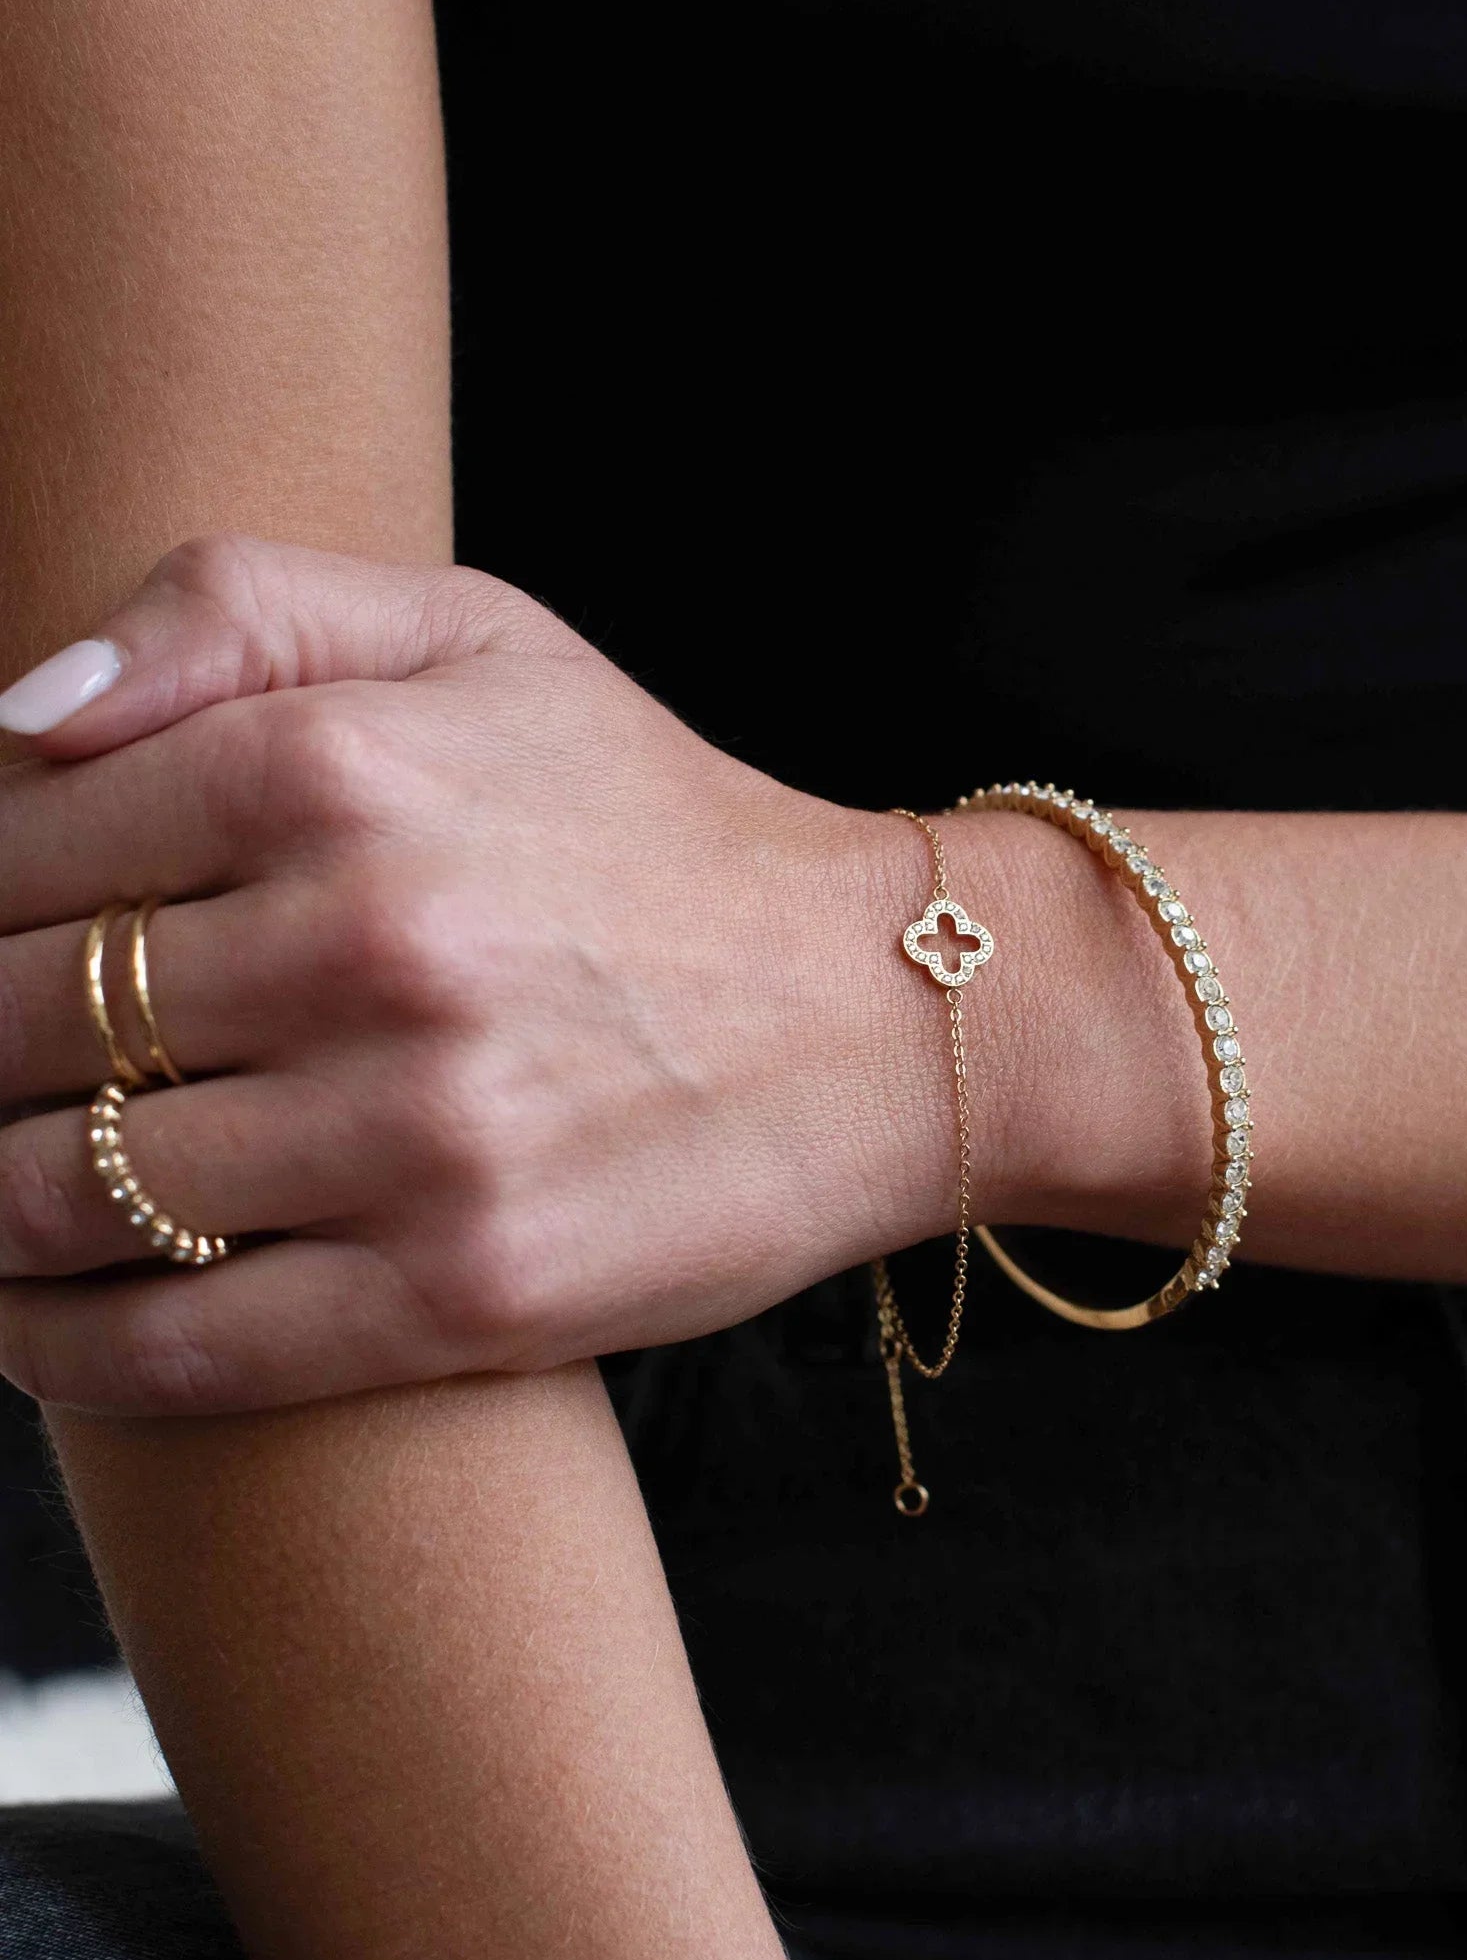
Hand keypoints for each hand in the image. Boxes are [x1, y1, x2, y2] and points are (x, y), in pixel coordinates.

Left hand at [0, 535, 955, 1410]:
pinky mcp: (467, 1292)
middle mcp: (369, 945)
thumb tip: (10, 720)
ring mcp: (420, 1135)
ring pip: (58, 1196)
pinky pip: (179, 1349)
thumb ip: (239, 609)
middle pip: (11, 1025)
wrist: (886, 1012)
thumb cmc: (664, 829)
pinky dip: (57, 1349)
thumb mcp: (486, 641)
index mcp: (343, 767)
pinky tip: (32, 1321)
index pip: (12, 849)